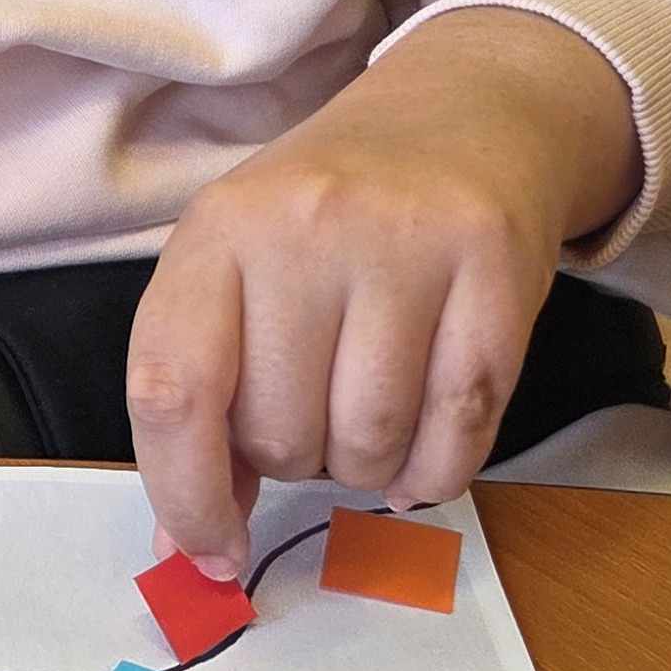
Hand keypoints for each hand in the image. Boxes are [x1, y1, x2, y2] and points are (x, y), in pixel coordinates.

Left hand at [127, 9, 641, 576]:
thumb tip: (186, 548)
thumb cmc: (329, 217)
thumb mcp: (239, 271)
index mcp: (217, 230)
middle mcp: (305, 226)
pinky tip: (423, 446)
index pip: (174, 390)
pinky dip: (434, 471)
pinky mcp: (496, 267)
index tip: (210, 552)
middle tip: (315, 411)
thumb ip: (203, 401)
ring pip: (369, 443)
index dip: (185, 495)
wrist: (462, 117)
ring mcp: (406, 242)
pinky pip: (460, 432)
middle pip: (279, 435)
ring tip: (369, 410)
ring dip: (366, 466)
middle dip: (293, 460)